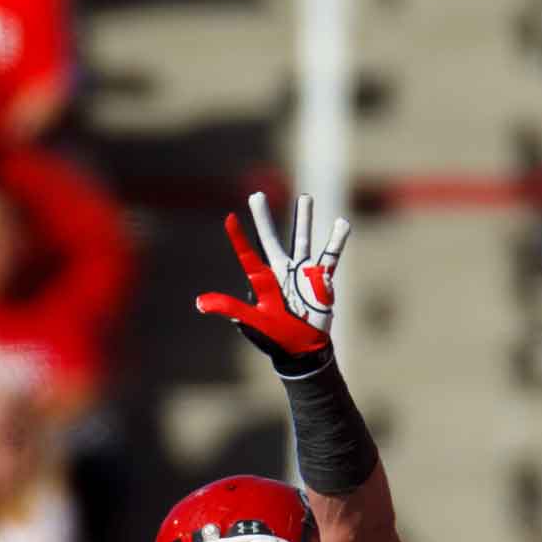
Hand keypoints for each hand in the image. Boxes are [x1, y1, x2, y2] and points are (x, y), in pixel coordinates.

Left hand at [196, 191, 350, 368]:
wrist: (303, 346)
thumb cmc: (276, 335)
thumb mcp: (253, 322)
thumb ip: (231, 308)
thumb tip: (199, 304)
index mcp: (263, 279)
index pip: (248, 255)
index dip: (239, 238)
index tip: (230, 218)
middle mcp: (280, 270)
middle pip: (271, 239)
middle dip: (263, 219)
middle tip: (256, 195)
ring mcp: (302, 272)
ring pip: (302, 240)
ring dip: (303, 219)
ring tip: (305, 197)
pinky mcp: (321, 279)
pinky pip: (330, 256)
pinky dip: (336, 241)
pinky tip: (341, 223)